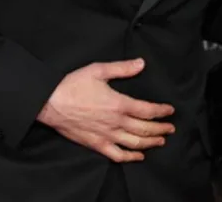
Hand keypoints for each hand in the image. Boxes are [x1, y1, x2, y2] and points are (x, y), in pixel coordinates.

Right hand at [37, 58, 174, 161]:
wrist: (50, 103)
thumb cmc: (73, 85)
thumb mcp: (99, 70)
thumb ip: (122, 68)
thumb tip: (141, 63)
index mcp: (119, 103)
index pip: (147, 110)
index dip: (161, 111)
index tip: (170, 110)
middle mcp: (116, 122)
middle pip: (145, 129)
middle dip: (161, 129)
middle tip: (171, 128)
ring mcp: (106, 135)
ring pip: (134, 143)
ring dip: (150, 142)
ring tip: (161, 141)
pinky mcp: (96, 144)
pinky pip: (117, 155)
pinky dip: (130, 157)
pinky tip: (138, 156)